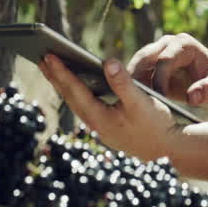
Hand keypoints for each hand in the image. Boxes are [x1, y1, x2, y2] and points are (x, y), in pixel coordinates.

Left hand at [39, 53, 178, 161]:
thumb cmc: (156, 124)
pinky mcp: (104, 126)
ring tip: (51, 66)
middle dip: (55, 76)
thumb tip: (107, 62)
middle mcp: (94, 124)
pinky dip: (75, 91)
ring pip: (74, 101)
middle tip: (41, 57)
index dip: (61, 72)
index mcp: (100, 117)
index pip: (75, 90)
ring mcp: (98, 127)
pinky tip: (74, 81)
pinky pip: (83, 105)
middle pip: (69, 96)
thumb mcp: (142, 101)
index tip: (49, 56)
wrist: (167, 150)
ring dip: (62, 83)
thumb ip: (124, 82)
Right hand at [129, 34, 207, 106]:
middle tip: (130, 100)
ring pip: (137, 63)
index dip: (159, 80)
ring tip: (127, 101)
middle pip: (145, 57)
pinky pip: (136, 71)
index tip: (157, 100)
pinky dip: (131, 84)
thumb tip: (194, 96)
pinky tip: (130, 100)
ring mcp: (157, 50)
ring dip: (130, 81)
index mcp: (184, 44)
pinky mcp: (150, 61)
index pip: (165, 61)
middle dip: (137, 78)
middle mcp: (167, 43)